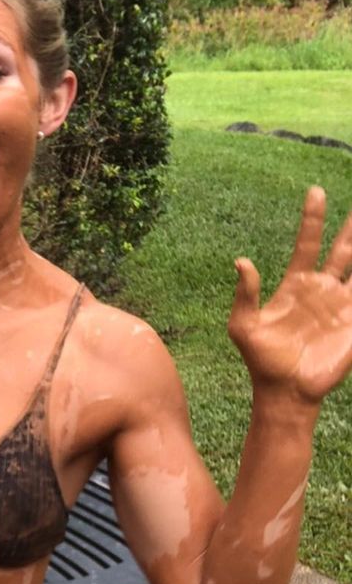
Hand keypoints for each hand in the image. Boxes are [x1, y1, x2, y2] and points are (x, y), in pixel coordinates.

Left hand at [229, 186, 351, 402]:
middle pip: (343, 250)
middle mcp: (322, 290)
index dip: (312, 219)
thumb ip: (245, 294)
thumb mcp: (243, 325)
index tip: (316, 191)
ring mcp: (341, 306)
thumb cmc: (261, 360)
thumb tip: (241, 261)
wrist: (284, 391)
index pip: (308, 244)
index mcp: (296, 285)